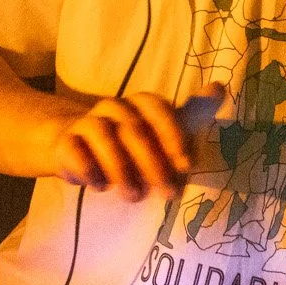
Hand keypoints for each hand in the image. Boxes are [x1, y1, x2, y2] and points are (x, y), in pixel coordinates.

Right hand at [49, 92, 190, 201]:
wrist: (71, 144)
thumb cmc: (124, 142)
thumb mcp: (157, 131)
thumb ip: (188, 117)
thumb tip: (220, 88)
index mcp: (139, 104)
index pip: (158, 108)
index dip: (173, 134)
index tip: (186, 164)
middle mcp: (113, 108)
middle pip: (134, 129)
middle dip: (153, 164)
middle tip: (166, 194)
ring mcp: (86, 123)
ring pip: (103, 135)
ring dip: (121, 169)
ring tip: (134, 196)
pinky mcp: (65, 142)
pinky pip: (73, 150)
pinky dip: (87, 169)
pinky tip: (99, 186)